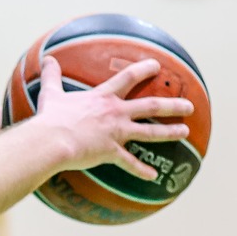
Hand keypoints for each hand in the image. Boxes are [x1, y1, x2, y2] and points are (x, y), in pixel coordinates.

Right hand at [31, 55, 192, 181]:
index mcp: (103, 97)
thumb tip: (47, 59)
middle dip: (172, 105)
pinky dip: (142, 170)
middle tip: (189, 105)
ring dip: (170, 133)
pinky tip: (155, 176)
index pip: (129, 77)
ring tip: (185, 132)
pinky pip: (130, 163)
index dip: (144, 70)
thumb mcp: (51, 93)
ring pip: (150, 132)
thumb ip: (52, 75)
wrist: (52, 139)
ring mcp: (116, 133)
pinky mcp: (111, 152)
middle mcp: (116, 112)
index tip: (158, 66)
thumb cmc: (51, 117)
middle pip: (150, 106)